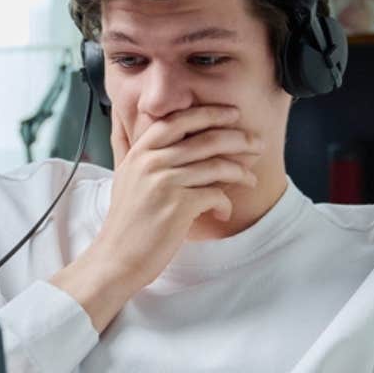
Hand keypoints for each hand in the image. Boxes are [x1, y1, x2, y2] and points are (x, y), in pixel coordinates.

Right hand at [99, 104, 263, 293]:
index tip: (232, 114)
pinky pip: (216, 195)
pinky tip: (222, 212)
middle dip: (238, 138)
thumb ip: (134, 150)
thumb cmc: (126, 223)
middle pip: (205, 139)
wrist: (116, 259)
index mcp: (139, 153)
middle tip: (257, 143)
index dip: (209, 113)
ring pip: (216, 166)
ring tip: (250, 180)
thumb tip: (138, 125)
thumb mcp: (125, 178)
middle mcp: (150, 163)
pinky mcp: (178, 207)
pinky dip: (225, 204)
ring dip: (240, 172)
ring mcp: (164, 183)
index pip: (178, 120)